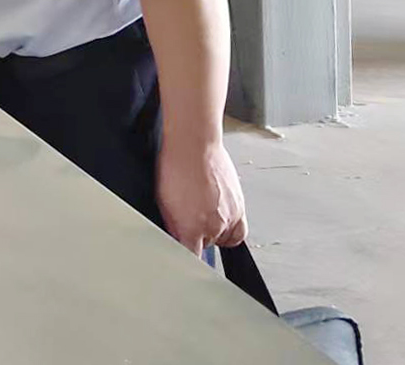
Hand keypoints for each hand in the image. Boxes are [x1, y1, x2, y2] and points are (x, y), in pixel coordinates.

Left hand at [157, 138, 247, 254]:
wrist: (194, 143)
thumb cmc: (175, 167)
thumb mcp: (164, 202)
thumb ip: (173, 225)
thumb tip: (178, 238)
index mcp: (192, 228)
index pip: (193, 258)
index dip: (189, 260)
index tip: (187, 260)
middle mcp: (214, 226)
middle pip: (209, 246)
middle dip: (200, 238)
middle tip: (191, 222)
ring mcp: (230, 216)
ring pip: (226, 238)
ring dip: (216, 231)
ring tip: (205, 214)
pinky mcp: (241, 205)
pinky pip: (239, 227)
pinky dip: (230, 224)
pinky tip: (218, 211)